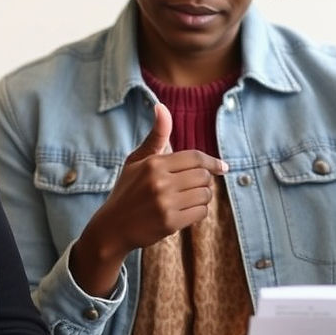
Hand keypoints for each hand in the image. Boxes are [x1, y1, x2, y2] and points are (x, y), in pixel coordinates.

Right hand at [69, 104, 227, 295]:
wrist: (112, 228)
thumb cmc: (127, 190)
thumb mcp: (137, 160)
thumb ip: (156, 136)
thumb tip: (161, 106)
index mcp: (154, 163)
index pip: (195, 157)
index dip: (212, 162)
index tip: (223, 168)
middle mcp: (160, 182)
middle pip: (203, 176)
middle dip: (204, 180)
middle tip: (194, 186)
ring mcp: (165, 203)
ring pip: (205, 194)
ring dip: (202, 197)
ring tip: (188, 198)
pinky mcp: (169, 223)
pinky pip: (201, 212)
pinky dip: (198, 212)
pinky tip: (185, 211)